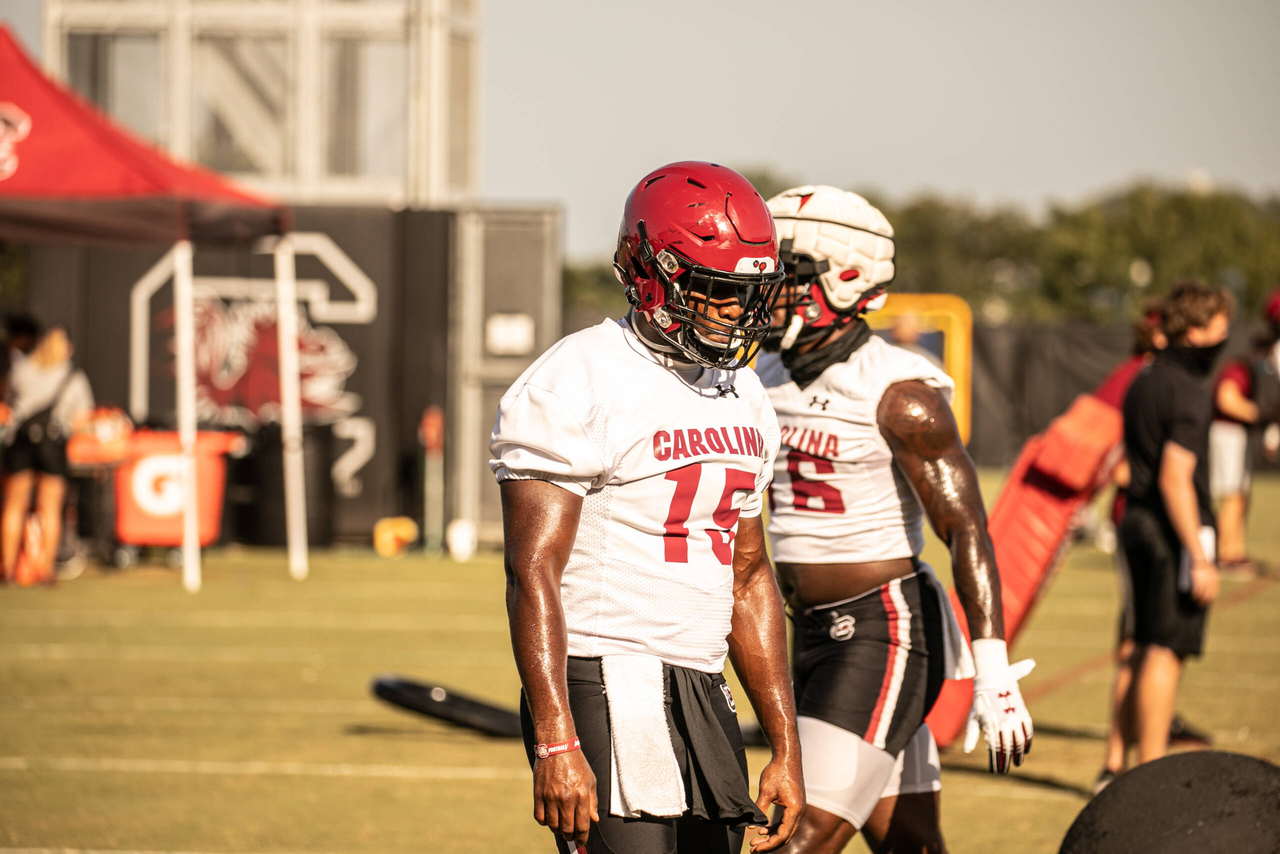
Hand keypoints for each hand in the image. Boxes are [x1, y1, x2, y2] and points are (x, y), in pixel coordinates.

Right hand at [532, 749, 596, 847]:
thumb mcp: (590, 780)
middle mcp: (566, 798)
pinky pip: (539, 817)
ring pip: (552, 826)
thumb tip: (594, 820)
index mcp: (581, 795)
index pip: (582, 826)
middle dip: (570, 836)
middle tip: (570, 835)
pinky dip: (544, 822)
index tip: (581, 842)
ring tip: (560, 827)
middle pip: (567, 829)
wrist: (558, 746)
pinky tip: (549, 818)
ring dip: (557, 830)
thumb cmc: (577, 763)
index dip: (582, 838)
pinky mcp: (538, 794)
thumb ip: (592, 802)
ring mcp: (551, 797)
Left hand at [748, 752, 804, 850]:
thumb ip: (759, 809)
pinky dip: (774, 828)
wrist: (787, 757)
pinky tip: (762, 830)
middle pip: (785, 836)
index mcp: (794, 810)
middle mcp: (799, 812)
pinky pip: (785, 822)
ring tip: (755, 842)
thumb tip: (751, 826)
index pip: (782, 835)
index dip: (769, 845)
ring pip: (785, 830)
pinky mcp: (793, 805)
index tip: (755, 848)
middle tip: (753, 849)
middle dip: (769, 845)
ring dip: (771, 837)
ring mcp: (797, 809)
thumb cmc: (778, 771)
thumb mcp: (766, 791)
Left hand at [964, 658, 1034, 773]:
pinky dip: (1028, 742)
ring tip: (1017, 764)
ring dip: (1018, 755)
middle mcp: (1003, 723)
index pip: (994, 749)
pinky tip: (1026, 750)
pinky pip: (1027, 731)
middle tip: (1004, 772)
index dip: (995, 762)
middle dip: (1006, 762)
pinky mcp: (1023, 714)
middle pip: (1007, 748)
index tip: (995, 772)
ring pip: (1019, 742)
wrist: (992, 680)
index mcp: (991, 725)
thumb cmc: (979, 702)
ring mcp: (1014, 719)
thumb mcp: (973, 718)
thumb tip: (967, 751)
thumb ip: (972, 735)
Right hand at [1190, 559, 1219, 605]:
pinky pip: (1197, 591)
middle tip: (1201, 605)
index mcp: (1215, 580)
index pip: (1214, 592)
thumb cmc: (1204, 564)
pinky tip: (1193, 597)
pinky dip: (1194, 596)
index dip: (1210, 598)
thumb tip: (1208, 584)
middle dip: (1205, 601)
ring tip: (1196, 602)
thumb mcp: (1211, 571)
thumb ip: (1211, 577)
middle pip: (1209, 595)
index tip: (1206, 601)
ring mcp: (1204, 583)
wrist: (1200, 559)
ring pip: (1202, 595)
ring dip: (1199, 600)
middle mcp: (1211, 583)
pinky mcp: (1198, 582)